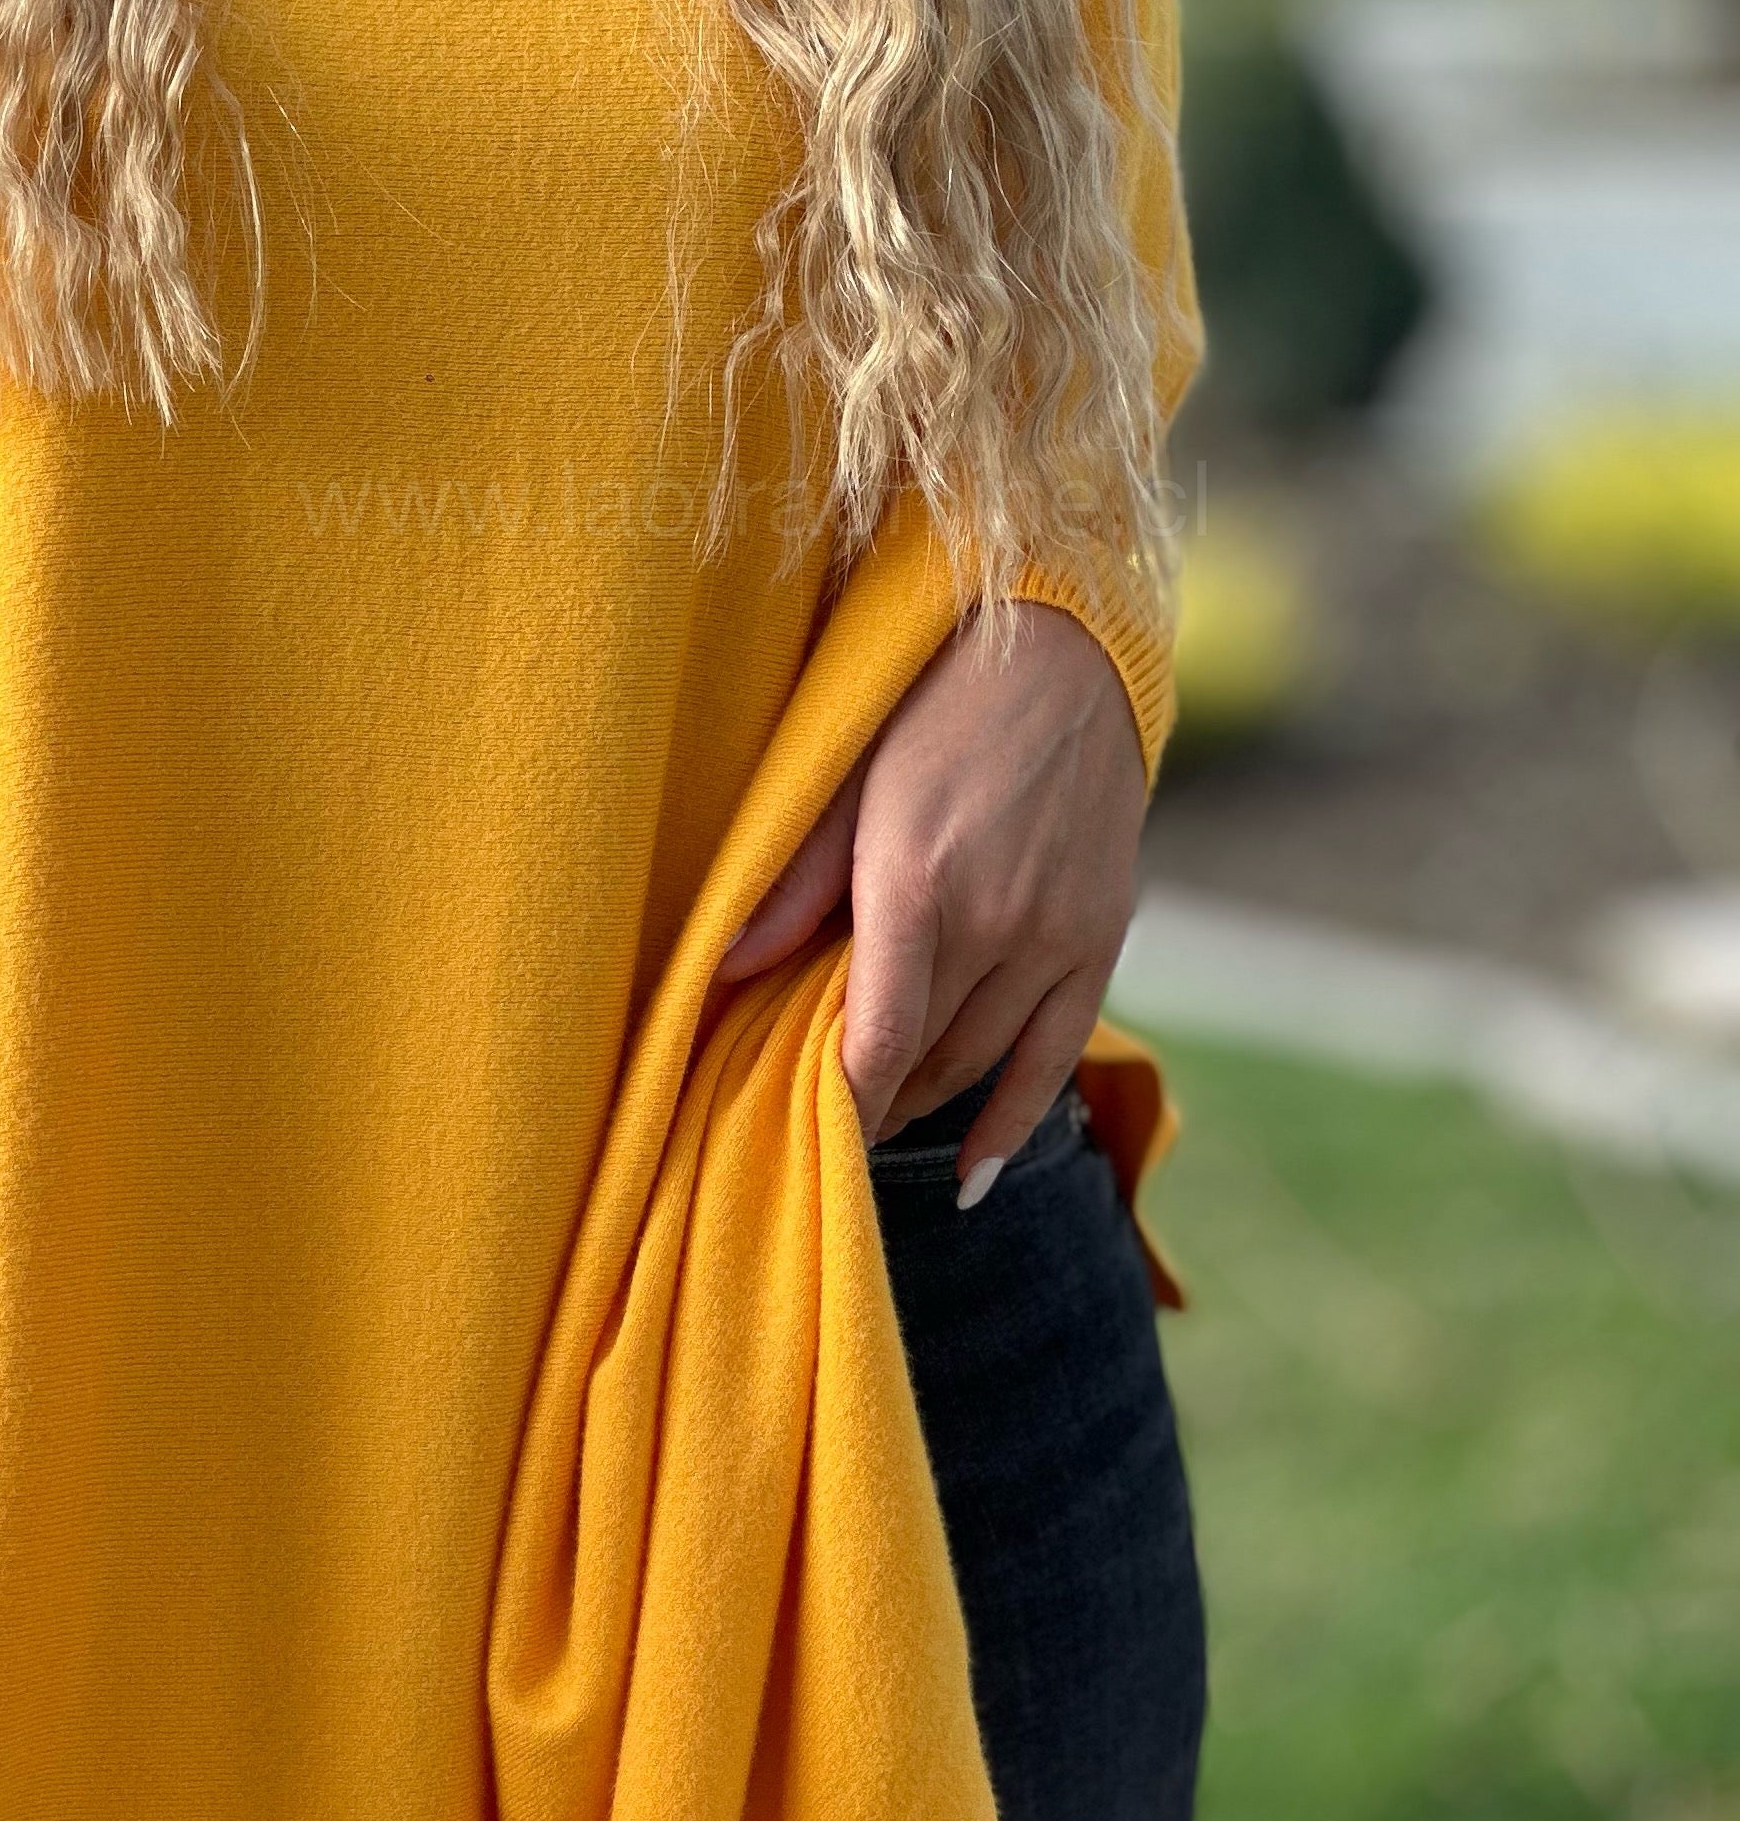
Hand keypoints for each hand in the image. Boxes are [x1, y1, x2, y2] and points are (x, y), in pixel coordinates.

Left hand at [717, 602, 1145, 1197]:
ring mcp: (1056, 936)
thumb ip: (790, 885)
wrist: (1063, 647)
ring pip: (980, 1061)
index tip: (799, 1142)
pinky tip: (972, 1173)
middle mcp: (996, 924)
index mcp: (918, 889)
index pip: (874, 1042)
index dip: (838, 1106)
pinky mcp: (1101, 936)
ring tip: (873, 1125)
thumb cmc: (931, 703)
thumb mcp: (844, 781)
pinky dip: (1014, 1120)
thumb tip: (718, 970)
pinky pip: (1059, 1056)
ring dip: (923, 1103)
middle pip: (921, 1057)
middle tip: (812, 1132)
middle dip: (868, 1102)